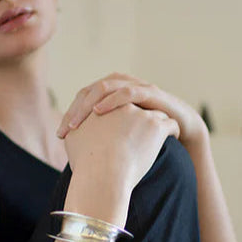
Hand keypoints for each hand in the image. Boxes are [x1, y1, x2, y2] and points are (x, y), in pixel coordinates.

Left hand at [57, 72, 207, 148]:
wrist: (181, 132)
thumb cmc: (147, 139)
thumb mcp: (120, 141)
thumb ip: (102, 142)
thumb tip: (76, 155)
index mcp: (110, 96)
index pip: (82, 100)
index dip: (70, 116)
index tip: (60, 137)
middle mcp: (120, 86)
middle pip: (89, 92)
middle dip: (75, 110)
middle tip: (65, 129)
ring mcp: (135, 86)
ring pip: (105, 88)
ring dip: (89, 104)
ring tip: (77, 122)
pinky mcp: (150, 91)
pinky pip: (127, 91)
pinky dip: (111, 100)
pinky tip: (99, 112)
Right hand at [63, 103, 179, 192]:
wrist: (103, 174)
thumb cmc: (85, 162)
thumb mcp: (72, 142)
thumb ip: (73, 132)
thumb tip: (69, 132)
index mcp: (103, 107)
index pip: (118, 105)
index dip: (124, 114)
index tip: (129, 125)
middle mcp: (122, 106)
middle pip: (138, 106)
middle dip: (142, 114)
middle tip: (147, 126)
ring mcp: (141, 114)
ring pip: (156, 114)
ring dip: (159, 122)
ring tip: (164, 134)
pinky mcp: (156, 126)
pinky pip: (170, 125)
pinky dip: (173, 131)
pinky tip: (174, 137)